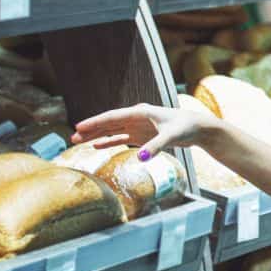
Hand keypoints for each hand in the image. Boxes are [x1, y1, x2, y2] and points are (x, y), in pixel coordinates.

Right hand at [71, 103, 212, 158]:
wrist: (198, 129)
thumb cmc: (186, 128)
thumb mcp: (171, 137)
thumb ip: (156, 147)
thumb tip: (141, 158)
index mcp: (140, 112)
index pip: (113, 117)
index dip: (95, 122)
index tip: (79, 127)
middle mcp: (137, 117)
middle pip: (109, 123)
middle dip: (90, 130)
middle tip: (72, 138)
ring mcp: (138, 126)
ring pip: (112, 131)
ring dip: (96, 135)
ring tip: (78, 142)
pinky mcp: (142, 136)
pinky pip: (121, 138)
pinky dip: (109, 141)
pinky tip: (96, 145)